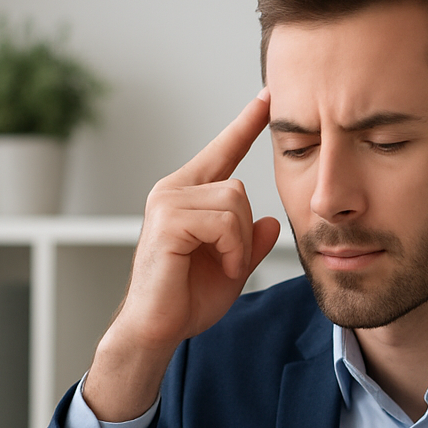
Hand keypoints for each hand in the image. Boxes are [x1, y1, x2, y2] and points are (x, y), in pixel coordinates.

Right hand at [83, 91, 282, 421]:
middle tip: (230, 262)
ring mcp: (167, 202)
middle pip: (237, 186)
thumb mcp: (233, 268)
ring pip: (233, 201)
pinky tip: (217, 265)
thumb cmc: (185, 301)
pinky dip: (230, 249)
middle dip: (243, 232)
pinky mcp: (168, 220)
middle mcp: (173, 190)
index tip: (267, 98)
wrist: (157, 329)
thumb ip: (250, 243)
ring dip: (237, 243)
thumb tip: (270, 223)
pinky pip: (223, 221)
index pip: (222, 151)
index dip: (245, 125)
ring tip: (220, 266)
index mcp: (186, 196)